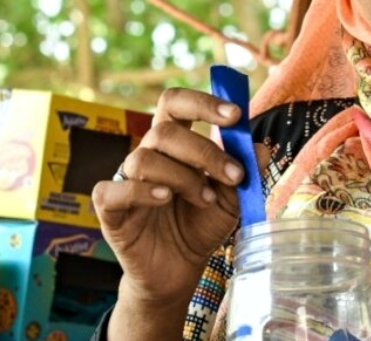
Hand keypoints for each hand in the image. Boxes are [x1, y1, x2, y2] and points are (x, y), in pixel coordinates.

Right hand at [92, 87, 245, 308]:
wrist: (181, 269)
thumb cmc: (202, 225)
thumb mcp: (233, 199)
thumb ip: (245, 173)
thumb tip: (260, 147)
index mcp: (174, 144)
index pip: (175, 104)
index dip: (202, 102)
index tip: (236, 114)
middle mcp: (147, 155)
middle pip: (164, 131)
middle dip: (205, 151)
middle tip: (234, 176)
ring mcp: (126, 180)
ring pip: (144, 159)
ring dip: (183, 178)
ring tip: (204, 199)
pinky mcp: (110, 210)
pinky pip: (113, 189)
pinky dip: (142, 191)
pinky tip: (165, 199)